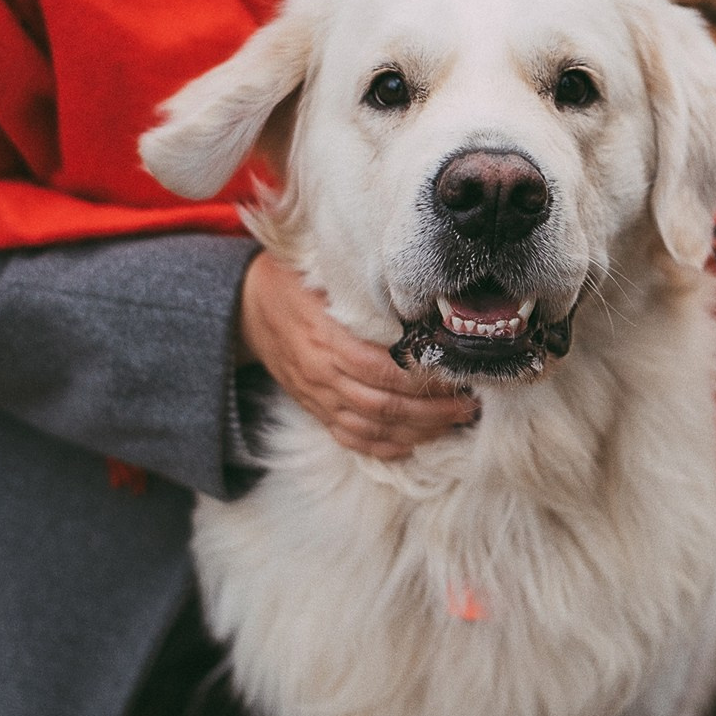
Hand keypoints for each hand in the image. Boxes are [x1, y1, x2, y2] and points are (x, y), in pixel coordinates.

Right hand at [236, 252, 476, 459]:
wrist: (245, 309)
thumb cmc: (290, 281)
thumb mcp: (317, 270)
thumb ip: (358, 282)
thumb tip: (411, 278)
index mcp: (324, 336)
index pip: (379, 366)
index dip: (420, 375)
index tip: (456, 369)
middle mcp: (321, 373)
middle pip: (384, 404)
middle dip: (432, 409)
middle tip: (471, 402)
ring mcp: (318, 396)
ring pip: (374, 428)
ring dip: (419, 430)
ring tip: (456, 420)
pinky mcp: (316, 410)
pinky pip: (353, 439)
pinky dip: (388, 446)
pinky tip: (418, 440)